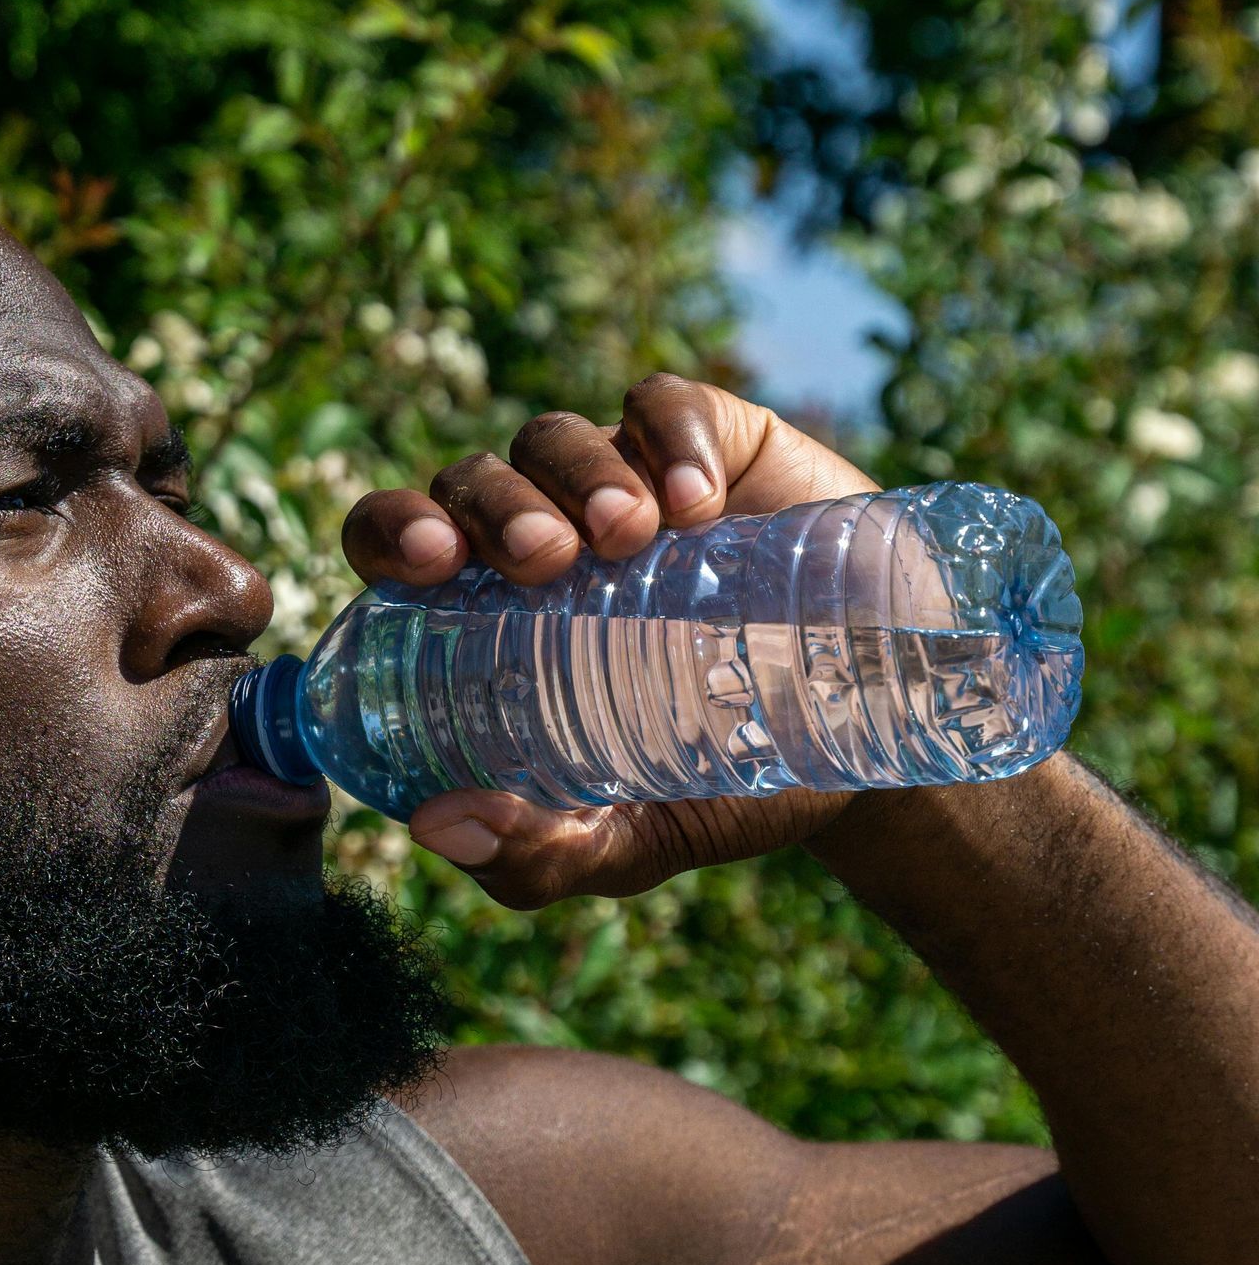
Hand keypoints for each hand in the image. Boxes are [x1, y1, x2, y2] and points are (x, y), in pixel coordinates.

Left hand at [340, 377, 878, 906]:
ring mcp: (624, 481)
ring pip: (553, 437)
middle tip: (546, 562)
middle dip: (493, 507)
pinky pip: (661, 407)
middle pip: (471, 482)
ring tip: (633, 536)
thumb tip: (435, 829)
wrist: (874, 744)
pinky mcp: (712, 444)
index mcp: (490, 616)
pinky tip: (700, 502)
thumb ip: (538, 857)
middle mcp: (543, 536)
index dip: (390, 532)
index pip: (398, 545)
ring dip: (575, 474)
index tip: (429, 566)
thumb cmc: (723, 784)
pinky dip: (669, 438)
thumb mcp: (629, 840)